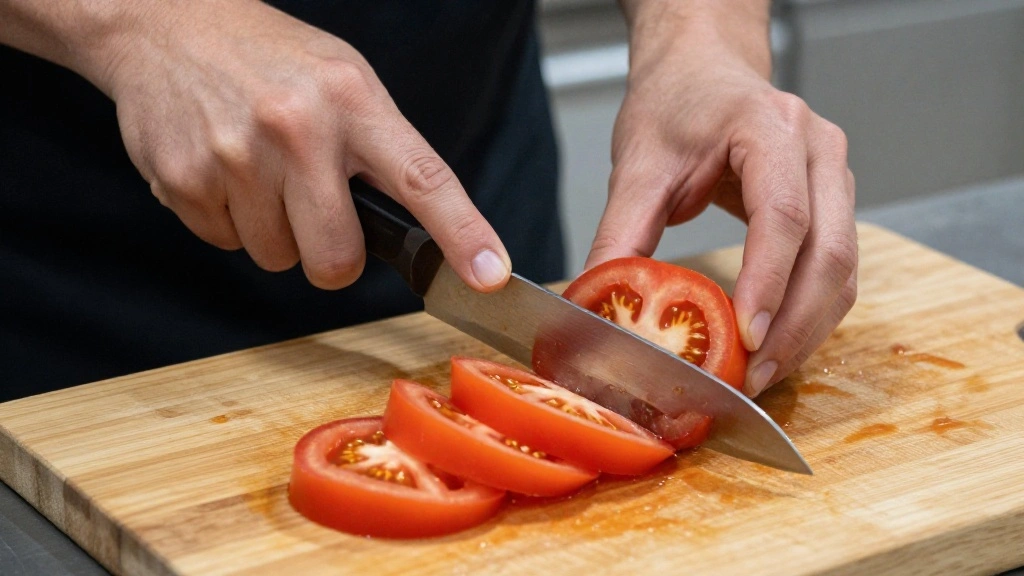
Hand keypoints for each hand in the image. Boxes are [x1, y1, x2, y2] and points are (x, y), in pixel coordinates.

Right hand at [71, 0, 510, 291]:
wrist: (165, 24)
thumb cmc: (268, 59)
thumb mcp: (342, 80)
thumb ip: (381, 148)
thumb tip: (425, 230)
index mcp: (352, 99)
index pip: (422, 180)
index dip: (463, 234)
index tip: (490, 275)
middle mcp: (297, 128)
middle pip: (337, 259)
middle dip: (331, 255)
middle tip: (315, 210)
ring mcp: (235, 156)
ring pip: (277, 257)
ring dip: (274, 230)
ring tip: (258, 169)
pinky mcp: (185, 180)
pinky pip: (226, 244)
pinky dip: (228, 219)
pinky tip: (222, 168)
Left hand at [589, 1, 856, 395]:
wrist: (703, 72)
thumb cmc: (675, 105)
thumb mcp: (638, 165)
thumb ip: (620, 234)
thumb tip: (597, 303)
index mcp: (769, 127)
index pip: (783, 214)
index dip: (768, 282)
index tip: (746, 337)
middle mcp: (819, 149)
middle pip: (830, 252)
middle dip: (794, 326)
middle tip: (752, 377)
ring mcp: (836, 176)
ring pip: (844, 270)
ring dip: (808, 331)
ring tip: (762, 374)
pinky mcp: (835, 204)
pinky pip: (838, 270)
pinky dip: (811, 315)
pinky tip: (777, 346)